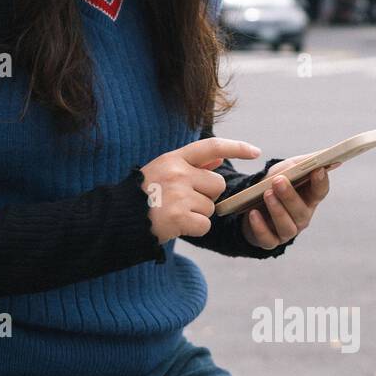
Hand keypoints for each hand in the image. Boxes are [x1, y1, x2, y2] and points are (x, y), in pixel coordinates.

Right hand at [142, 137, 260, 243]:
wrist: (119, 218)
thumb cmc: (145, 194)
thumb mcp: (164, 170)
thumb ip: (193, 164)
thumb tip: (220, 156)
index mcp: (174, 158)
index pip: (212, 146)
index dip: (237, 148)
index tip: (256, 152)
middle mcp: (178, 173)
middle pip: (218, 184)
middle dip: (209, 195)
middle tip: (185, 201)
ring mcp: (178, 195)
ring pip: (211, 207)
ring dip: (199, 214)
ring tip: (176, 212)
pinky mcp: (178, 217)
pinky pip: (205, 225)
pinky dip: (195, 229)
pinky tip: (177, 225)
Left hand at [241, 157, 336, 249]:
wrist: (251, 203)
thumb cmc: (274, 184)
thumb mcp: (286, 169)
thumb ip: (303, 162)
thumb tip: (322, 155)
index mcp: (309, 199)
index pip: (320, 192)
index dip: (320, 182)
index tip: (317, 170)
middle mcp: (302, 217)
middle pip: (301, 210)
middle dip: (289, 195)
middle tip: (278, 180)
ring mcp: (287, 231)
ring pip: (286, 226)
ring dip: (277, 210)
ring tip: (266, 194)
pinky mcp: (270, 241)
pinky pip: (267, 238)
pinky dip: (260, 227)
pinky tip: (253, 213)